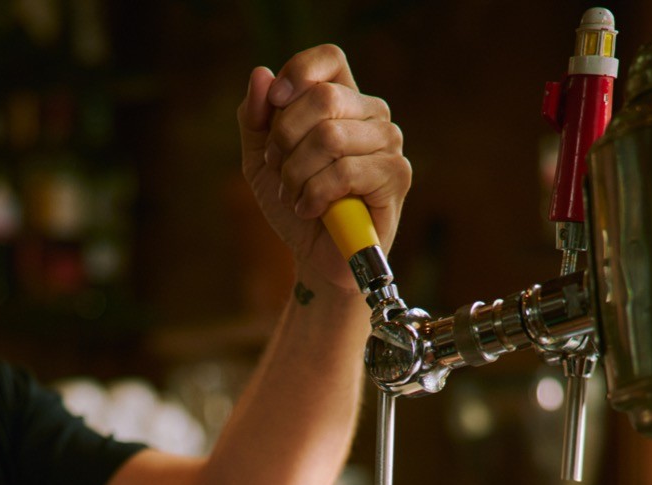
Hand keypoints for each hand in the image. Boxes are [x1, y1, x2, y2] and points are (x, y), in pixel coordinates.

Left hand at [237, 44, 411, 288]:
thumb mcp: (261, 161)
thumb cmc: (296, 206)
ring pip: (330, 137)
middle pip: (322, 99)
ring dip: (297, 173)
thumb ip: (256, 118)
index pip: (330, 59)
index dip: (297, 74)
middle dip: (285, 138)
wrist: (315, 258)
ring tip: (295, 196)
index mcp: (344, 101)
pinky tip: (311, 210)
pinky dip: (315, 194)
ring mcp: (389, 144)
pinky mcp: (395, 176)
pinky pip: (345, 171)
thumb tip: (262, 74)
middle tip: (278, 170)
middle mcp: (372, 115)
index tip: (273, 106)